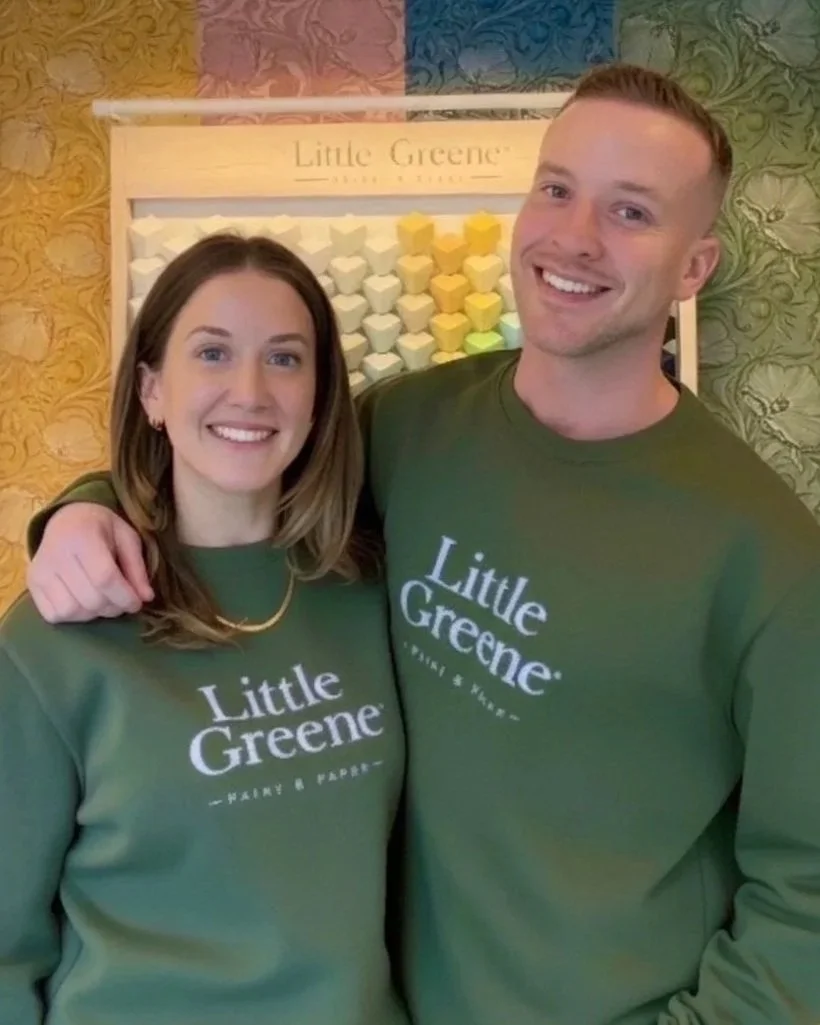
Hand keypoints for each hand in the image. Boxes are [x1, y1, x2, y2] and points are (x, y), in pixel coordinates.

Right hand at [27, 504, 153, 622]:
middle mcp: (56, 555)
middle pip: (90, 598)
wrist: (66, 519)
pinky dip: (74, 616)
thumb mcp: (127, 538)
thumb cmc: (101, 528)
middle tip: (123, 602)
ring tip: (104, 601)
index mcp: (83, 537)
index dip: (125, 597)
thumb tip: (146, 598)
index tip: (137, 603)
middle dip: (114, 608)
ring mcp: (40, 571)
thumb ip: (137, 568)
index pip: (104, 577)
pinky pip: (54, 615)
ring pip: (71, 611)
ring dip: (95, 614)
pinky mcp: (32, 584)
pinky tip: (84, 603)